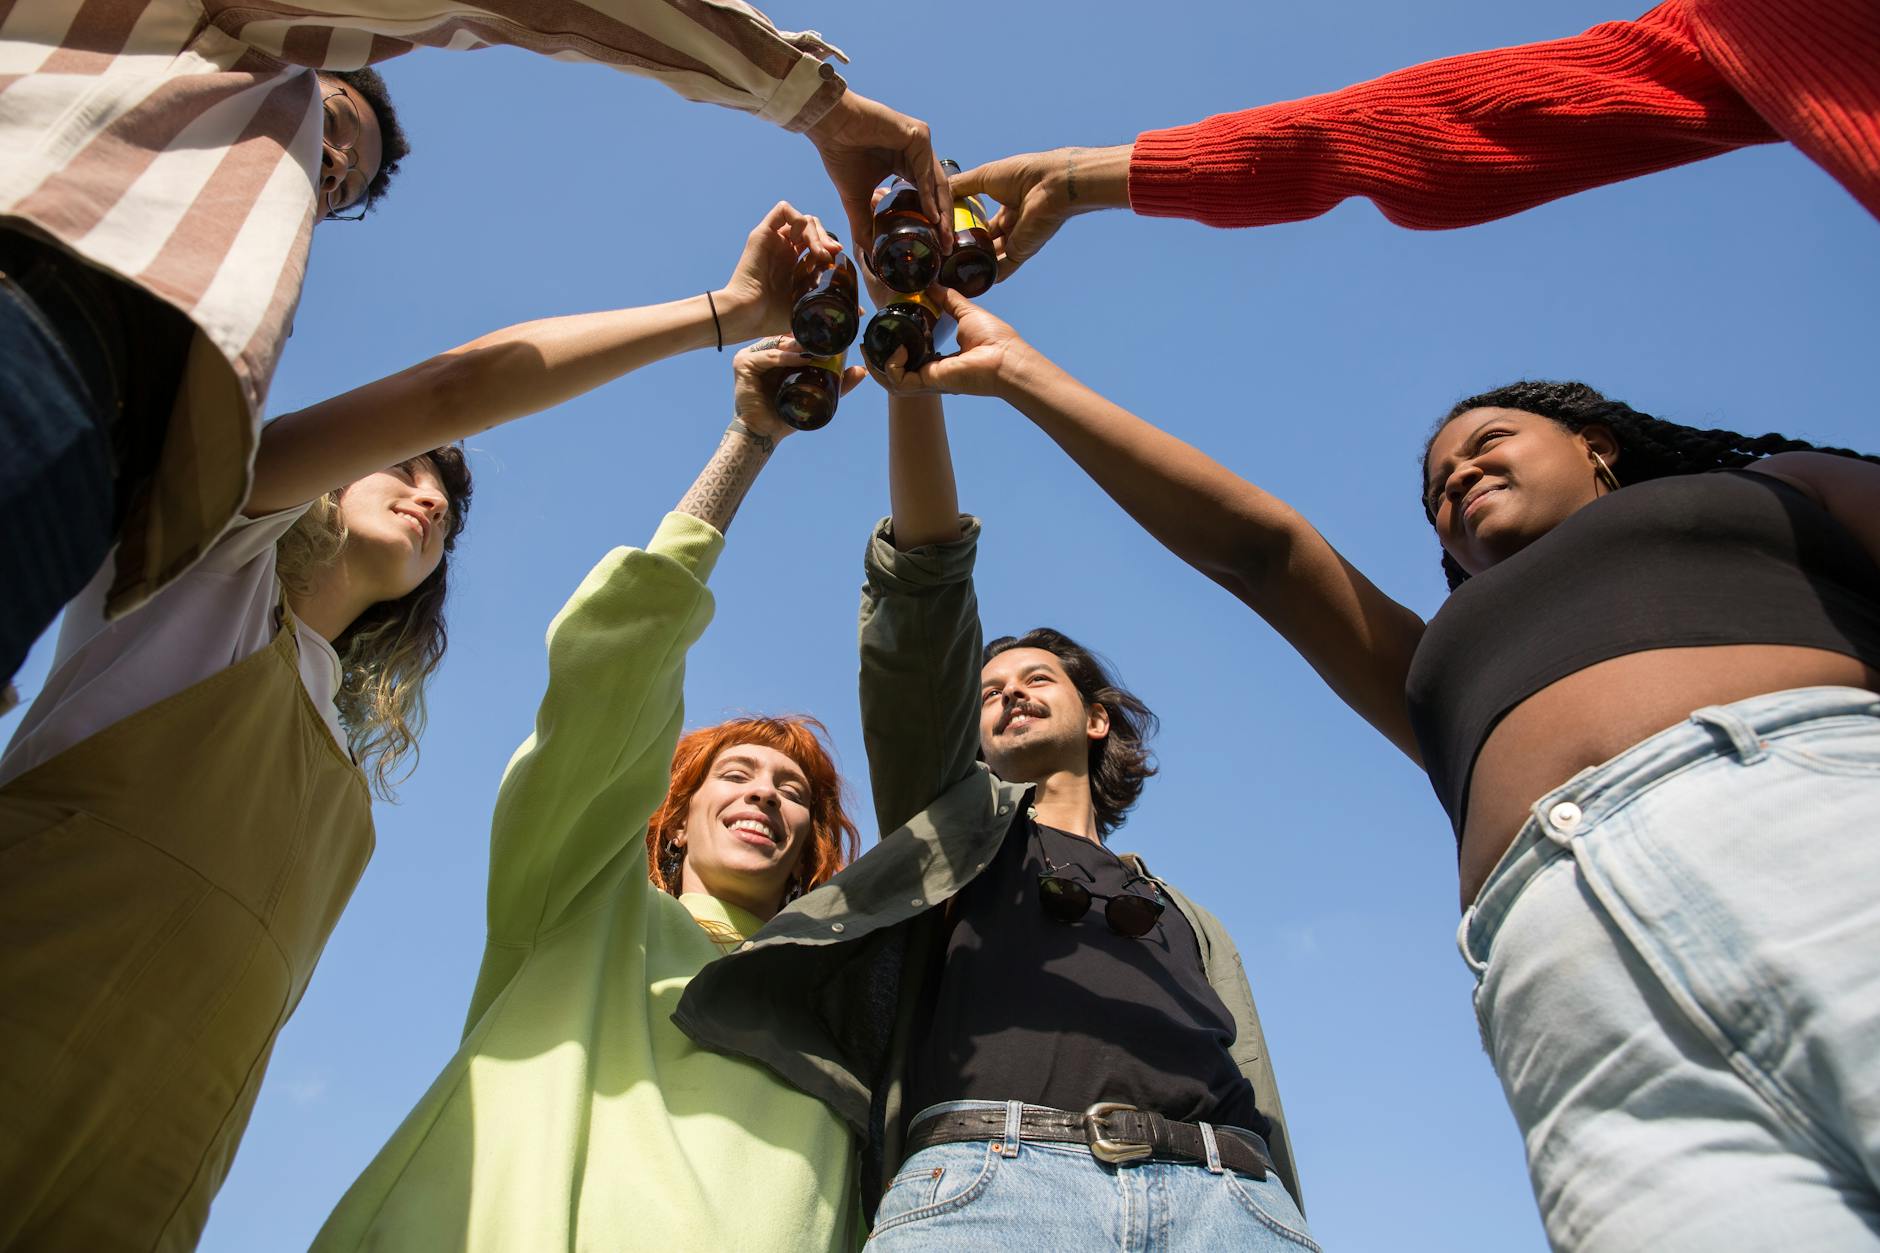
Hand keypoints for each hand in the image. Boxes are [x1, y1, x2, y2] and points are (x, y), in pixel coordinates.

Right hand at [718, 201, 841, 342]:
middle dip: (826, 237)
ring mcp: (774, 240)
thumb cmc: (773, 317)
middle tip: (833, 253)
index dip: (830, 247)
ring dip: (816, 231)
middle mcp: (784, 249)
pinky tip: (803, 241)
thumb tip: (859, 310)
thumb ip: (830, 303)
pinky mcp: (763, 233)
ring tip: (820, 252)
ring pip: (802, 219)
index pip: (817, 243)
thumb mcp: (808, 307)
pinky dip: (798, 220)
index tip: (837, 259)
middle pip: (812, 228)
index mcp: (794, 264)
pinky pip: (783, 210)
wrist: (750, 315)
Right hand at [733, 334, 867, 440]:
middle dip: (808, 339)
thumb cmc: (786, 415)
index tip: (834, 337)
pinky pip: (767, 356)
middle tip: (830, 340)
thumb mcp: (816, 396)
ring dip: (800, 346)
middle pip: (787, 338)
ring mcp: (751, 356)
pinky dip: (785, 357)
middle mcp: (762, 352)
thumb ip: (838, 384)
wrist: (764, 433)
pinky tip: (803, 359)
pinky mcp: (743, 365)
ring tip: (819, 350)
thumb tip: (862, 370)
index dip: (813, 336)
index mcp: (776, 355)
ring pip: (778, 344)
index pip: (795, 339)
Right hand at [806, 91, 951, 255]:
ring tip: (943, 237)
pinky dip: (930, 194)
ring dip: (942, 211)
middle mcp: (916, 153)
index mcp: (905, 164)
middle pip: (936, 191)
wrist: (830, 128)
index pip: (926, 195)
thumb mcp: (856, 199)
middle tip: (947, 247)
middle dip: (943, 221)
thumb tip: (871, 254)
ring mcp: (920, 142)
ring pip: (936, 182)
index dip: (932, 222)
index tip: (937, 246)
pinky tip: (932, 216)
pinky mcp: (919, 135)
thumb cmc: (841, 156)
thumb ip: (866, 224)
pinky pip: (926, 170)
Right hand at [867, 289, 1030, 398]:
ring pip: (892, 381)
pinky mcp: (929, 382)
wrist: (1006, 357)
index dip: (894, 350)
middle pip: (896, 374)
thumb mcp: (965, 311)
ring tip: (870, 349)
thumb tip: (931, 284)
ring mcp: (929, 379)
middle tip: (867, 345)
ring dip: (878, 366)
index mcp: (940, 359)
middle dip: (878, 362)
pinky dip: (892, 365)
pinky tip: (899, 350)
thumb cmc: (994, 338)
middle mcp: (932, 372)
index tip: (884, 332)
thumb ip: (947, 299)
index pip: (910, 360)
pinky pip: (898, 380)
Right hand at [950, 145, 1131, 279]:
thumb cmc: (1022, 174)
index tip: (945, 234)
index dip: (965, 228)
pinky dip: (989, 277)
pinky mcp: (1020, 252)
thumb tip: (939, 193)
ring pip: (991, 257)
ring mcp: (1016, 240)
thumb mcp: (984, 176)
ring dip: (974, 264)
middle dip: (967, 249)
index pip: (982, 221)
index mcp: (1006, 204)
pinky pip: (1002, 269)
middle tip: (944, 255)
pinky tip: (970, 282)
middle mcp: (1011, 224)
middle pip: (985, 242)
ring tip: (951, 270)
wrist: (1049, 185)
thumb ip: (961, 186)